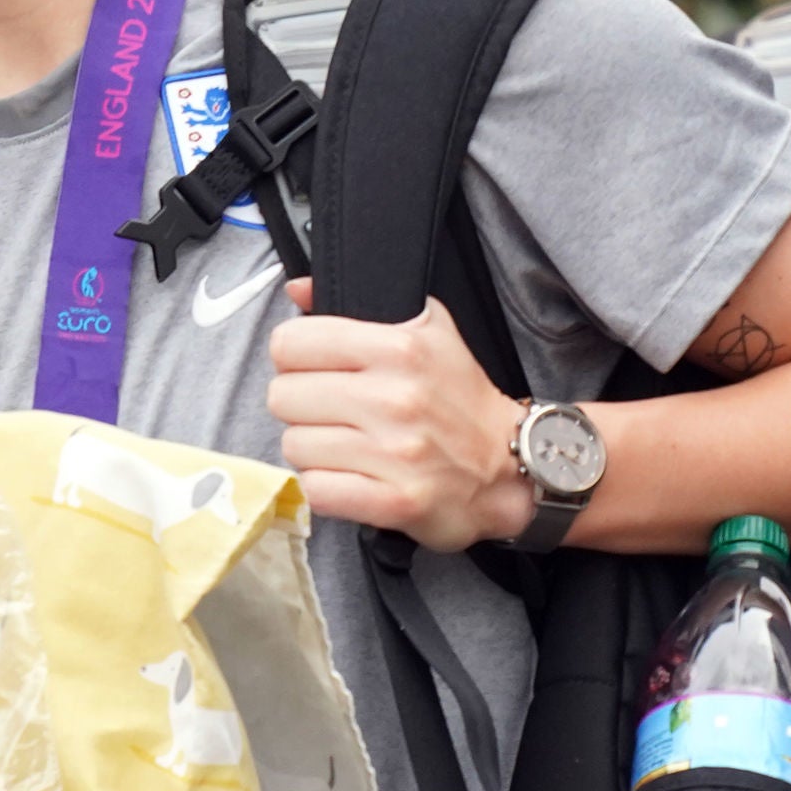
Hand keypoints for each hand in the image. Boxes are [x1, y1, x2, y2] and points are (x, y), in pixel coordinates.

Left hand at [265, 286, 534, 551]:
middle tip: (331, 412)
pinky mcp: (396, 501)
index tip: (312, 369)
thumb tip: (299, 289)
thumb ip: (360, 305)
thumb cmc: (460, 400)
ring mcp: (396, 453)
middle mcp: (395, 398)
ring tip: (345, 445)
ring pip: (294, 445)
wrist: (508, 467)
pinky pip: (317, 490)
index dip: (294, 358)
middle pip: (282, 396)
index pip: (291, 343)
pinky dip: (325, 487)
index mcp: (400, 347)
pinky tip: (349, 477)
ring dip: (312, 449)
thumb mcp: (428, 331)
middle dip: (300, 406)